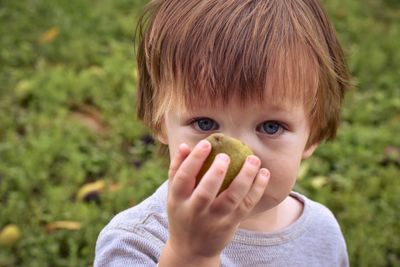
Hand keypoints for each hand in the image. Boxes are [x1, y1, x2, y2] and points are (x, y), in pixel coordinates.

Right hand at [160, 139, 269, 265]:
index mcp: (177, 200)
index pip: (184, 178)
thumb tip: (185, 145)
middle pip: (206, 192)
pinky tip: (264, 173)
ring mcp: (214, 219)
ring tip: (253, 159)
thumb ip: (177, 169)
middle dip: (216, 173)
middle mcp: (195, 211)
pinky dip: (257, 189)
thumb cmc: (183, 212)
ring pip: (232, 198)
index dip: (194, 160)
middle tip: (226, 156)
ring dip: (245, 177)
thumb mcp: (174, 194)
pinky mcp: (231, 224)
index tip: (206, 144)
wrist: (191, 249)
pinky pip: (247, 205)